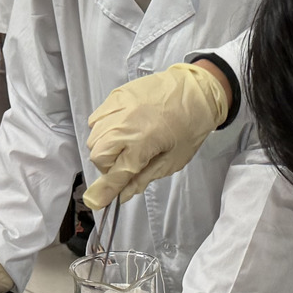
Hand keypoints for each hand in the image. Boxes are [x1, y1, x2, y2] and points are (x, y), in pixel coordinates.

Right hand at [84, 62, 229, 208]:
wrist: (198, 89)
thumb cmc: (192, 126)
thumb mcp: (173, 160)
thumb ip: (143, 177)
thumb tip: (122, 195)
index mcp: (142, 142)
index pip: (115, 173)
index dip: (104, 191)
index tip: (95, 202)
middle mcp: (124, 123)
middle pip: (98, 155)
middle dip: (109, 166)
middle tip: (129, 164)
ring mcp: (118, 107)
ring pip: (94, 137)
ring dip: (106, 148)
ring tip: (127, 144)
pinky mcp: (116, 95)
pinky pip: (97, 118)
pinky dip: (104, 129)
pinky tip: (122, 129)